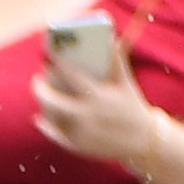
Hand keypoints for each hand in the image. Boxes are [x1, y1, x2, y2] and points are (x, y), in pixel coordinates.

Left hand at [34, 60, 170, 174]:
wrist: (145, 142)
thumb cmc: (133, 107)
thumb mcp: (126, 83)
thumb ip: (117, 61)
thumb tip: (110, 38)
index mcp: (98, 96)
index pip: (70, 74)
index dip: (57, 61)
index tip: (49, 53)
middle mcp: (87, 115)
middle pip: (51, 99)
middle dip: (40, 87)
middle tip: (38, 79)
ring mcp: (81, 132)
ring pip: (50, 116)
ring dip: (43, 104)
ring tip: (43, 95)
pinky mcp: (78, 146)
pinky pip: (54, 134)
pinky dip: (45, 126)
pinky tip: (40, 117)